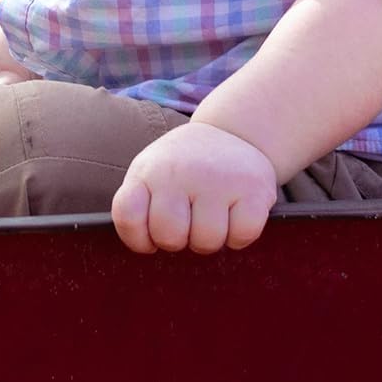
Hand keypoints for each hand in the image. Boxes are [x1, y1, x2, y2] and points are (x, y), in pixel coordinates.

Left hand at [111, 121, 276, 254]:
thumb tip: (149, 250)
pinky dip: (240, 234)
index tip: (152, 230)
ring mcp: (218, 178)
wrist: (233, 132)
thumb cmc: (185, 168)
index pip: (127, 216)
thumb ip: (140, 207)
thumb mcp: (152, 173)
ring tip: (212, 212)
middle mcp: (180, 170)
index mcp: (149, 170)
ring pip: (207, 241)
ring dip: (210, 237)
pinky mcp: (254, 188)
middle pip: (170, 237)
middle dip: (179, 239)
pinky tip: (235, 211)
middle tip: (189, 219)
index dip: (139, 237)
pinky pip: (242, 236)